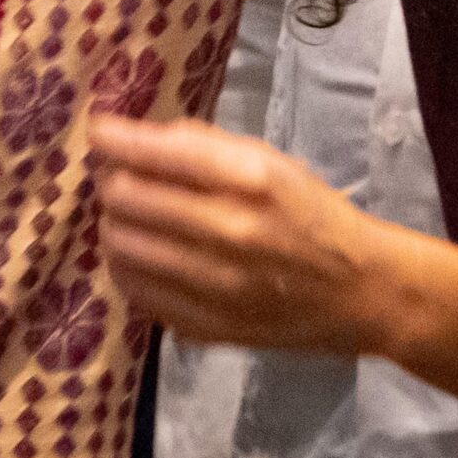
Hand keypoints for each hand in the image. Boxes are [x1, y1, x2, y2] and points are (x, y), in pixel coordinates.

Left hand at [93, 114, 398, 359]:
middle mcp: (230, 231)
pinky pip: (135, 292)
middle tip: (116, 176)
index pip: (156, 153)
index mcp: (251, 179)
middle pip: (126, 198)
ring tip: (128, 216)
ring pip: (120, 246)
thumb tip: (135, 137)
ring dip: (113, 224)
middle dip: (110, 180)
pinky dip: (127, 267)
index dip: (113, 138)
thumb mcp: (272, 162)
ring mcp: (215, 286)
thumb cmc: (313, 215)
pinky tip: (142, 255)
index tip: (97, 131)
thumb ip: (205, 147)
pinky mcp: (206, 327)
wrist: (359, 292)